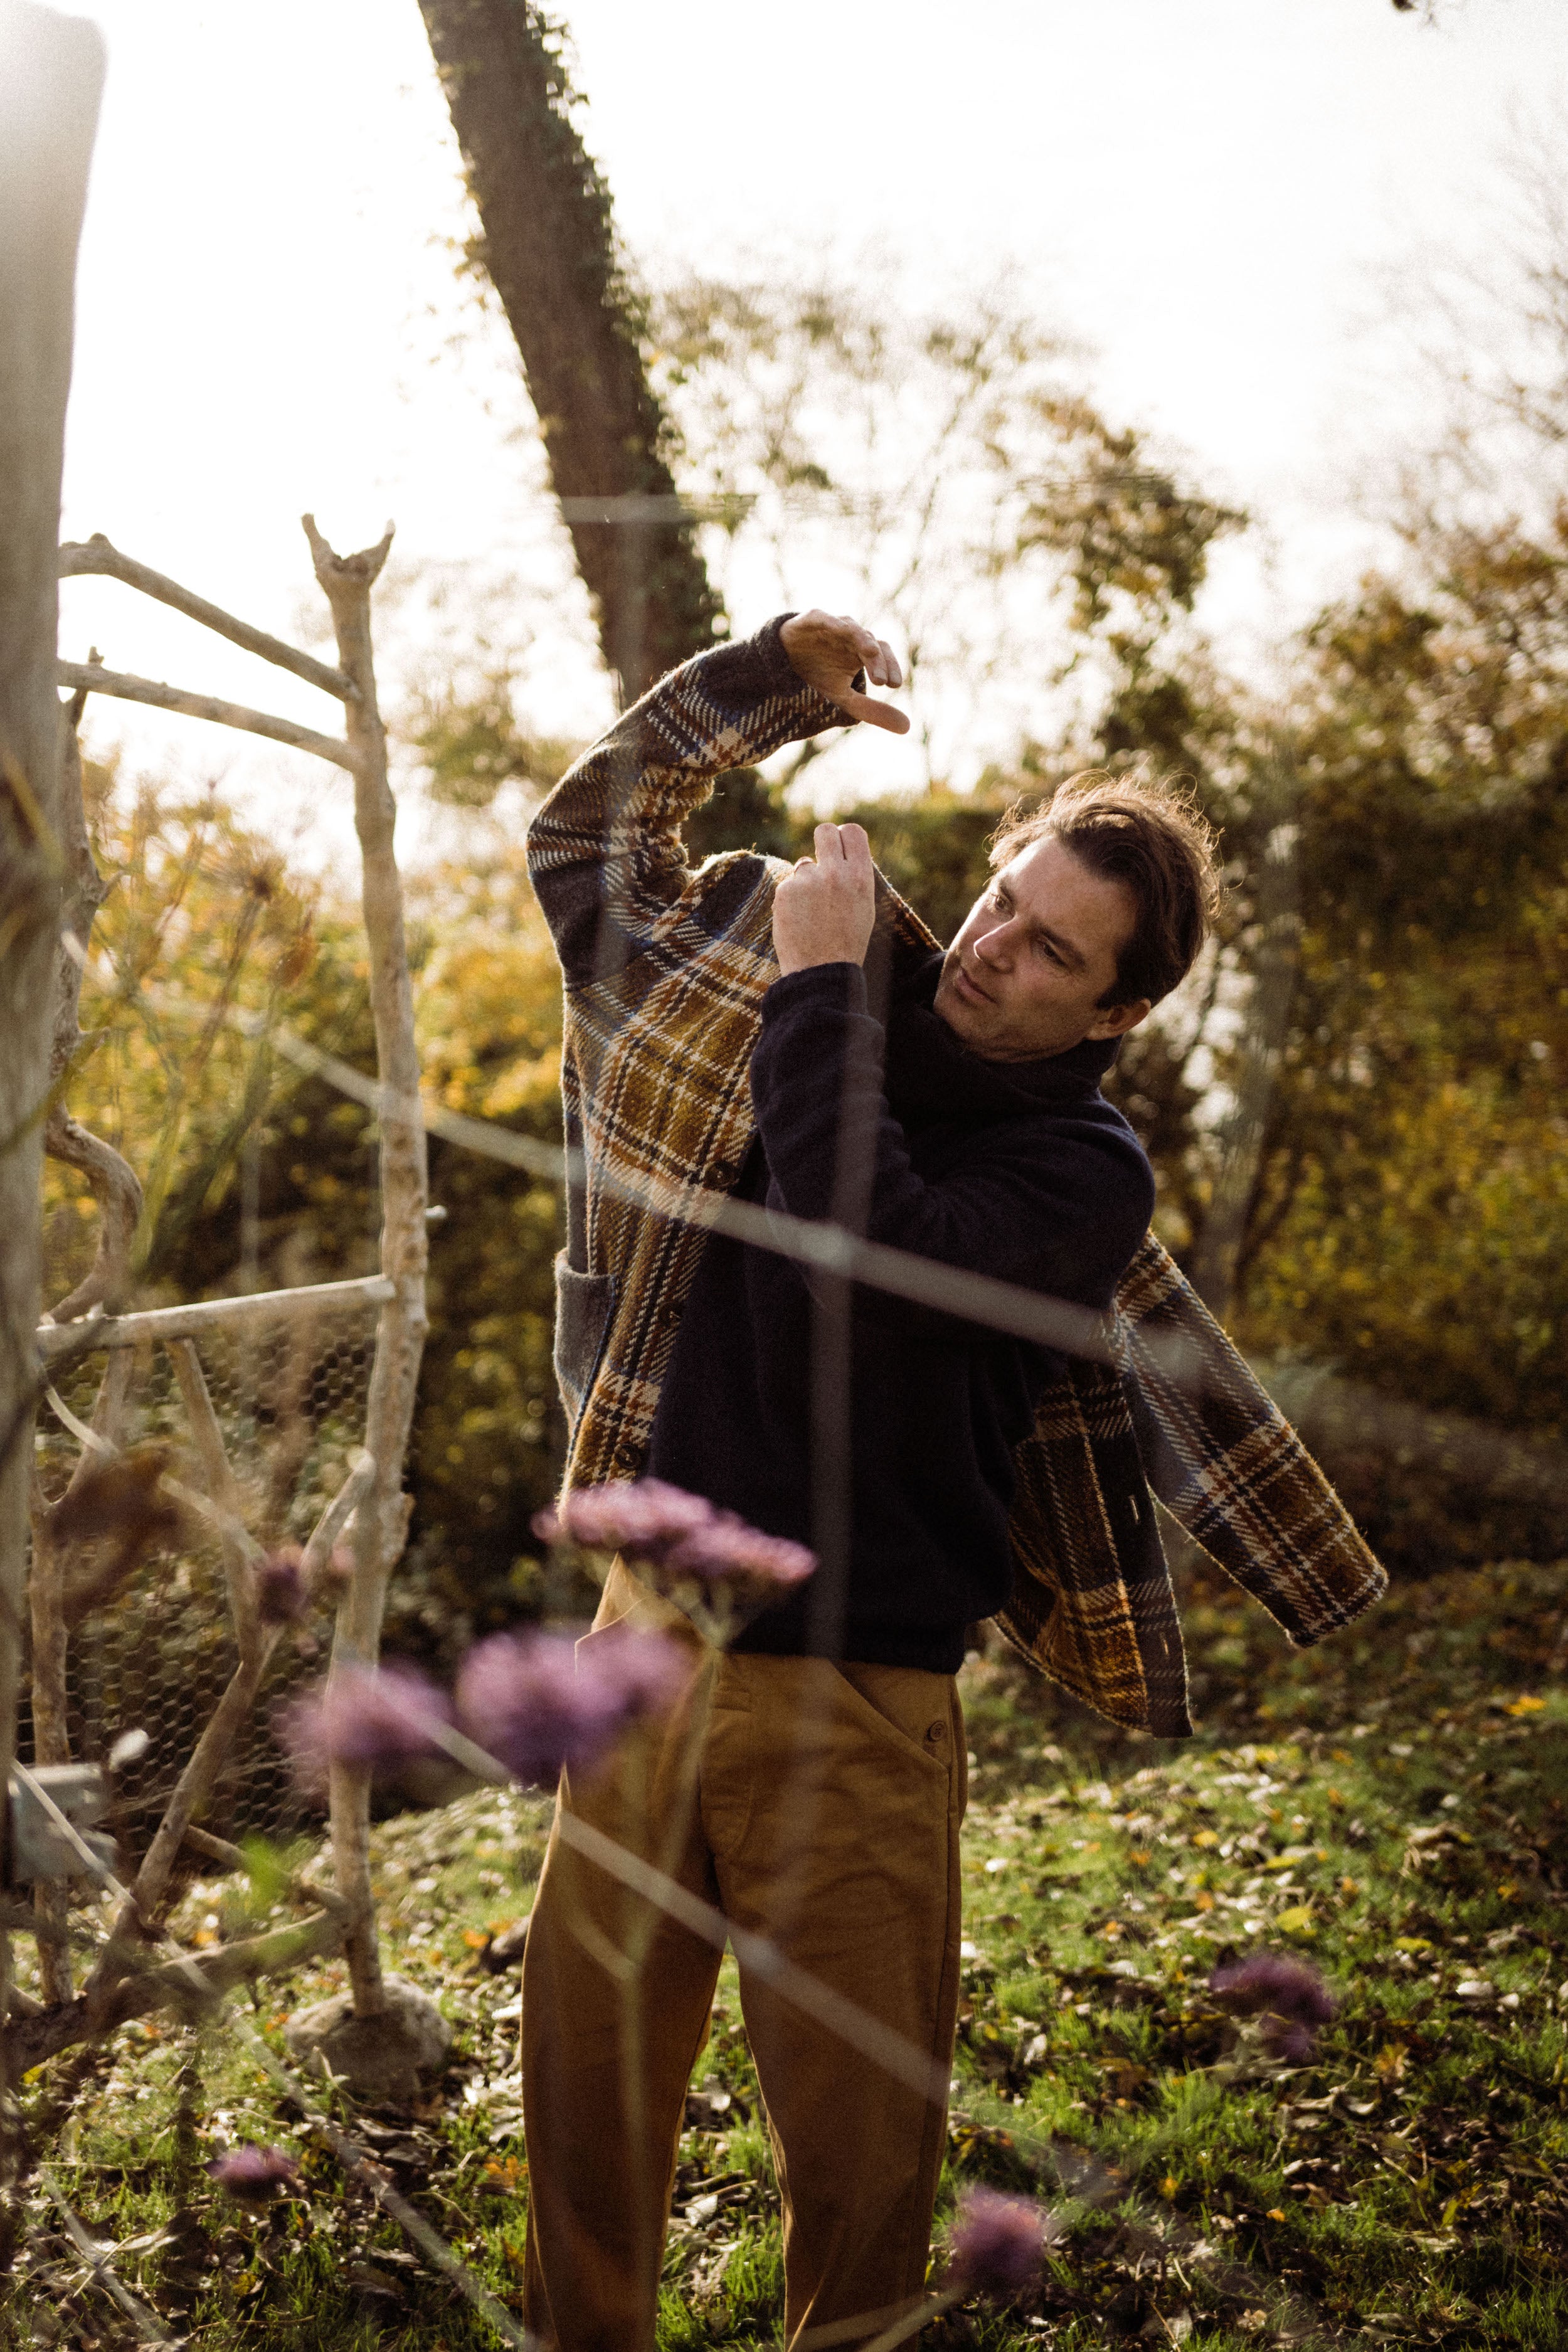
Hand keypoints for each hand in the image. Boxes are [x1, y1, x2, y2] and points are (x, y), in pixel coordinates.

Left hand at [773, 822, 876, 973]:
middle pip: (825, 831)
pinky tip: (799, 921)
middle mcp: (836, 873)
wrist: (822, 972)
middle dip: (822, 840)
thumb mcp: (863, 906)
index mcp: (861, 877)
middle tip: (821, 860)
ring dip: (806, 881)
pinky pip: (789, 884)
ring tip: (813, 912)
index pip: (853, 832)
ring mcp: (809, 881)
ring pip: (804, 864)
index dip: (844, 836)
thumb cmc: (847, 942)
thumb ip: (853, 876)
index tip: (839, 846)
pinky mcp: (786, 891)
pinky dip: (792, 900)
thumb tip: (839, 851)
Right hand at [779, 610, 908, 733]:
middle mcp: (851, 636)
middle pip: (870, 642)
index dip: (891, 667)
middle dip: (877, 660)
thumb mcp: (844, 699)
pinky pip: (824, 618)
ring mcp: (832, 626)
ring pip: (851, 628)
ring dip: (862, 639)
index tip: (894, 685)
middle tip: (881, 681)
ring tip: (870, 652)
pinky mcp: (811, 620)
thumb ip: (873, 710)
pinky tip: (840, 629)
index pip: (883, 653)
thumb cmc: (818, 678)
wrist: (782, 664)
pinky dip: (832, 622)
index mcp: (861, 651)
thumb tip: (907, 727)